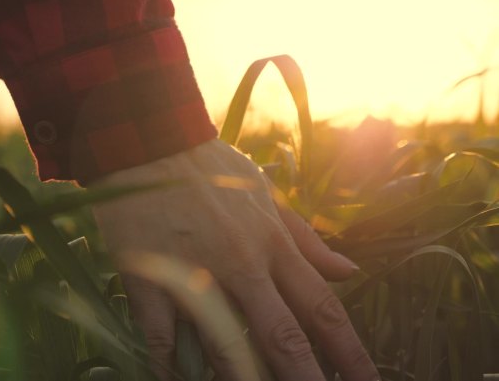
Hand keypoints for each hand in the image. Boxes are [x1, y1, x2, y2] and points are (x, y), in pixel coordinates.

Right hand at [91, 139, 377, 380]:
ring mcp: (193, 273)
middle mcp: (241, 263)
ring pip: (224, 346)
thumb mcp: (266, 194)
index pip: (321, 308)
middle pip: (282, 336)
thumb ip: (305, 238)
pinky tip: (176, 380)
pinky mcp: (149, 279)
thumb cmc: (210, 168)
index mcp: (272, 243)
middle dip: (306, 379)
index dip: (348, 352)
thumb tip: (349, 271)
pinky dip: (170, 367)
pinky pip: (162, 337)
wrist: (149, 142)